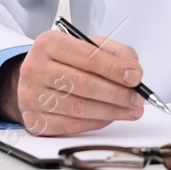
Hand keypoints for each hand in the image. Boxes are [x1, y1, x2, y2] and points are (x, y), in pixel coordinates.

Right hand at [0, 29, 146, 135]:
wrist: (34, 78)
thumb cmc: (64, 60)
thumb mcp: (87, 45)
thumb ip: (114, 52)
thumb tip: (133, 71)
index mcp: (49, 44)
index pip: (87, 57)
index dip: (115, 68)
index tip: (136, 76)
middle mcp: (36, 69)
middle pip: (85, 85)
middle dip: (118, 93)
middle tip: (137, 98)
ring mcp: (32, 97)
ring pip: (80, 108)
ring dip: (112, 111)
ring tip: (130, 110)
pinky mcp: (35, 120)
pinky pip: (72, 125)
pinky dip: (97, 122)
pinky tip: (110, 117)